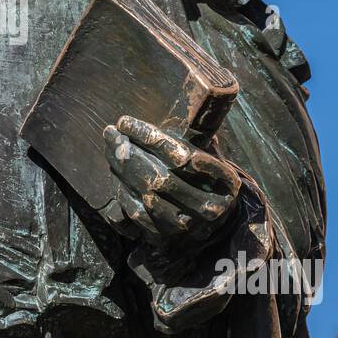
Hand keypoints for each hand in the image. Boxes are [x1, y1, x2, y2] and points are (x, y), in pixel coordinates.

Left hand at [103, 114, 239, 247]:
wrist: (217, 222)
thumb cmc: (209, 177)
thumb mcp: (213, 155)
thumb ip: (198, 137)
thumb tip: (178, 100)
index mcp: (226, 183)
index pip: (182, 156)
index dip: (150, 137)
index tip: (126, 122)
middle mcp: (210, 208)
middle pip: (160, 176)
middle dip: (130, 152)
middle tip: (110, 133)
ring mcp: (189, 226)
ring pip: (147, 194)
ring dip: (122, 169)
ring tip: (111, 147)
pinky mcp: (168, 237)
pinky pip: (137, 213)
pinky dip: (122, 190)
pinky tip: (115, 172)